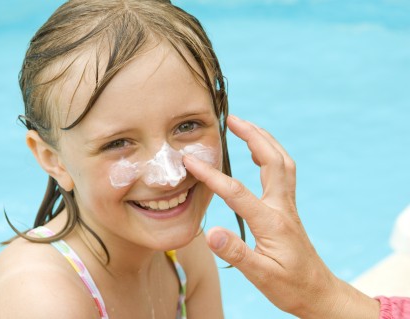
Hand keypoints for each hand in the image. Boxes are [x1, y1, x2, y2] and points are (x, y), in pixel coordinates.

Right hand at [183, 115, 379, 318]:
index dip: (211, 175)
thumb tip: (210, 232)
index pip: (236, 192)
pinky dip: (270, 154)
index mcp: (271, 222)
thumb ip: (236, 253)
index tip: (191, 161)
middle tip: (232, 119)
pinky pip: (282, 171)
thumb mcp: (261, 275)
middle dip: (252, 135)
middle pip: (272, 161)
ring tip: (245, 126)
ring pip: (282, 162)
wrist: (317, 292)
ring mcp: (287, 205)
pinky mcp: (287, 208)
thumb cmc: (290, 286)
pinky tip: (258, 154)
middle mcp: (282, 207)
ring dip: (264, 140)